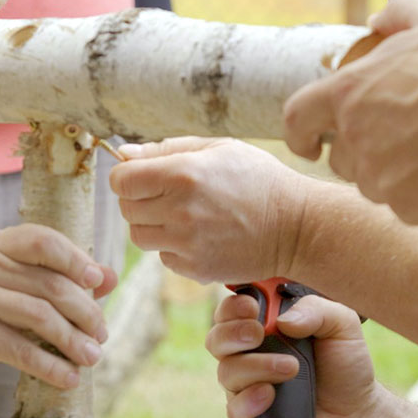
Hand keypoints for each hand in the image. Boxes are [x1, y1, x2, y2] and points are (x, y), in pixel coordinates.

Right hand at [0, 224, 117, 395]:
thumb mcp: (20, 292)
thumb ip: (62, 279)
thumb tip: (110, 277)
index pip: (43, 241)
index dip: (76, 260)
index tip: (99, 283)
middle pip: (49, 283)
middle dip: (84, 311)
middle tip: (101, 335)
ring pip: (40, 315)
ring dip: (72, 340)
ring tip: (92, 358)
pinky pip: (21, 348)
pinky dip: (50, 365)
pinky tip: (68, 378)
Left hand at [110, 137, 311, 283]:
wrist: (297, 226)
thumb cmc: (260, 180)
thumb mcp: (218, 148)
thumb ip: (167, 149)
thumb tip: (124, 154)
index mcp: (182, 175)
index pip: (121, 180)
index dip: (126, 176)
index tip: (141, 176)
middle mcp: (180, 211)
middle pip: (126, 209)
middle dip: (139, 199)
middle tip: (167, 194)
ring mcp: (187, 244)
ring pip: (140, 236)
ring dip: (152, 225)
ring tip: (183, 214)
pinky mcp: (195, 269)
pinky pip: (163, 257)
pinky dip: (173, 247)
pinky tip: (199, 235)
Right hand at [206, 292, 379, 417]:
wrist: (356, 415)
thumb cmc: (345, 366)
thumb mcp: (341, 326)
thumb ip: (315, 310)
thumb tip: (282, 321)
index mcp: (265, 326)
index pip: (231, 310)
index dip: (234, 306)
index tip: (252, 307)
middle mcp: (249, 355)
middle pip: (216, 339)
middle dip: (232, 333)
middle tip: (258, 334)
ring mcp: (246, 387)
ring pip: (226, 373)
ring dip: (255, 367)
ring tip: (290, 368)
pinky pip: (234, 409)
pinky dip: (250, 400)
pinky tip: (270, 395)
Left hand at [283, 0, 417, 224]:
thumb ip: (400, 14)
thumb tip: (377, 20)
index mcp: (348, 92)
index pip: (298, 117)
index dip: (300, 133)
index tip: (309, 144)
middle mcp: (354, 137)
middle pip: (341, 159)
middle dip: (361, 153)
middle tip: (397, 139)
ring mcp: (378, 175)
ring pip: (372, 185)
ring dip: (391, 175)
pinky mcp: (408, 203)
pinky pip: (406, 207)